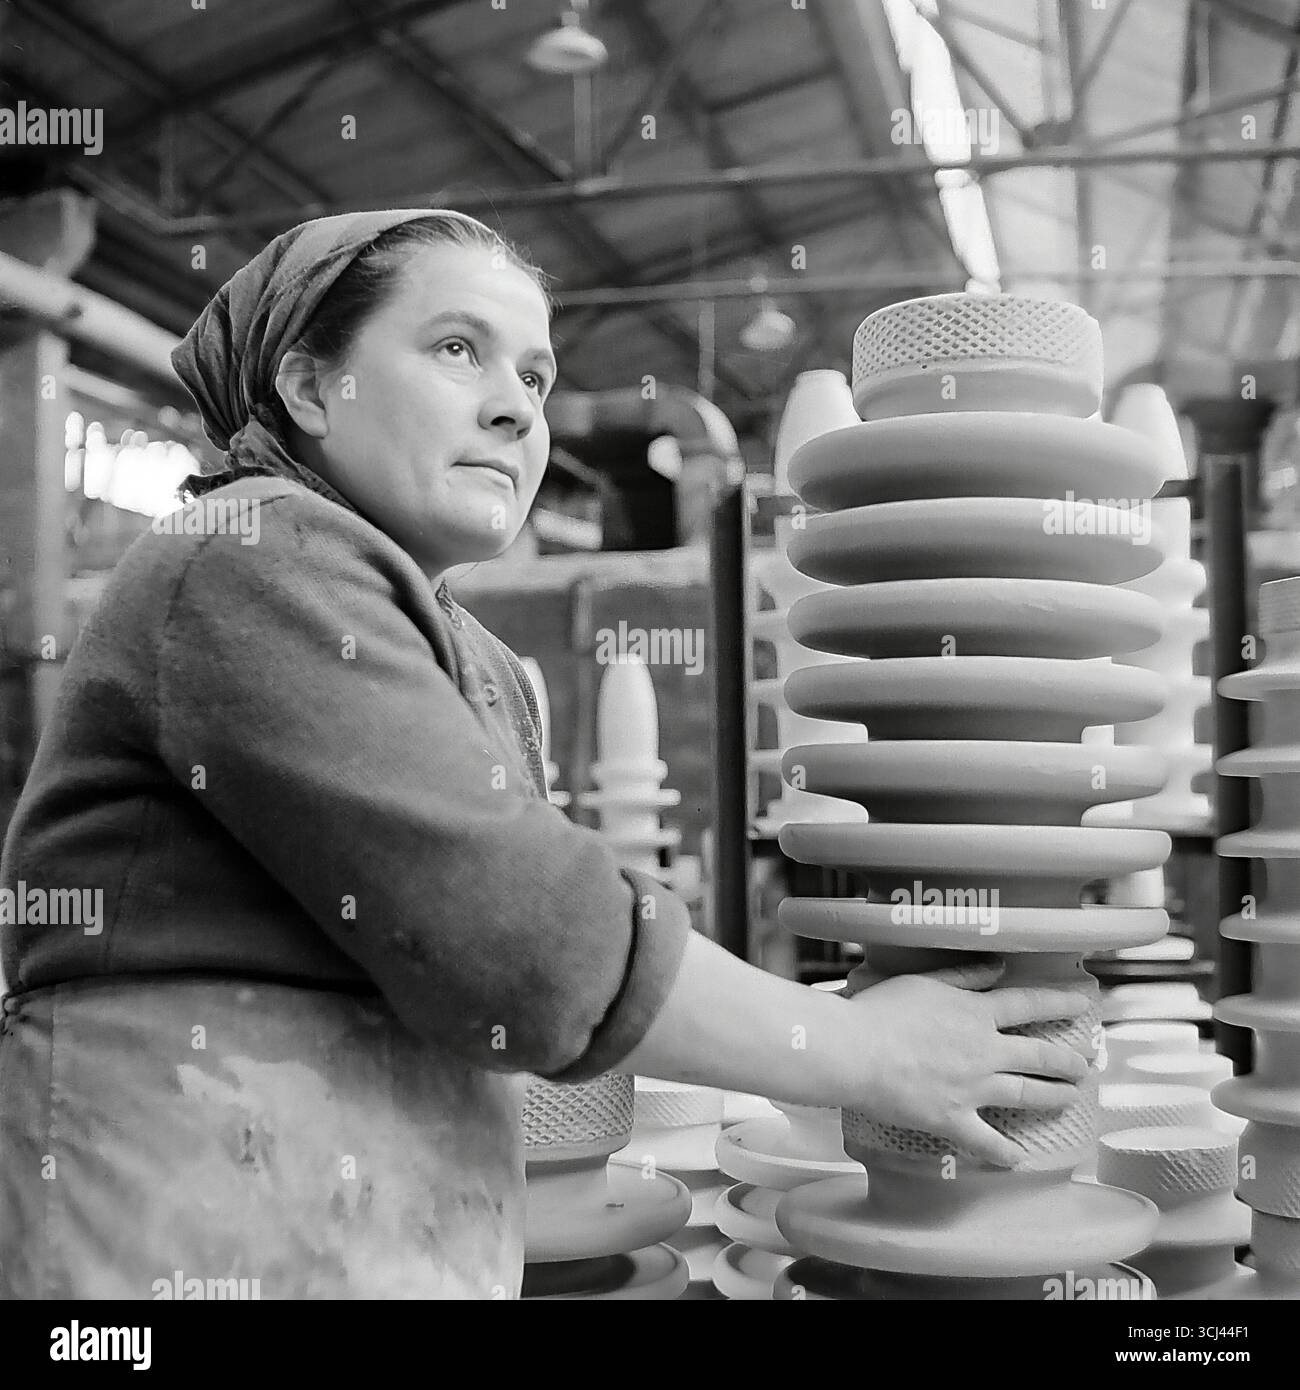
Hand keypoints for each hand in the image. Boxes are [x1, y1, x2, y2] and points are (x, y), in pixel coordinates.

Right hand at [842, 959, 1091, 1166]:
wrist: (857, 1051)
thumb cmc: (883, 1010)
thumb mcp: (925, 981)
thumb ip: (965, 976)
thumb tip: (999, 968)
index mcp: (977, 1013)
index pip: (1028, 1005)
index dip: (1059, 1004)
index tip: (1082, 1006)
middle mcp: (985, 1052)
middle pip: (1038, 1056)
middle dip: (1067, 1061)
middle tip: (1085, 1065)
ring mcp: (973, 1089)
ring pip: (1025, 1094)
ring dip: (1052, 1097)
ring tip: (1071, 1098)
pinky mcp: (953, 1119)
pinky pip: (986, 1141)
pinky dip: (1004, 1152)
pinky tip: (1020, 1159)